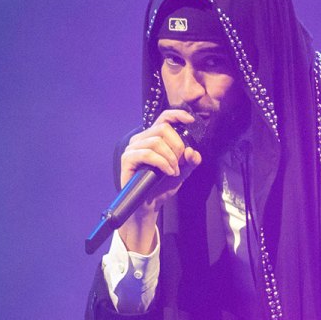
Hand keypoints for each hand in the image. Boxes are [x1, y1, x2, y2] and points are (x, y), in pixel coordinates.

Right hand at [117, 109, 204, 252]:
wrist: (150, 204)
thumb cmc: (162, 185)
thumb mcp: (183, 171)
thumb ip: (191, 160)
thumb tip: (193, 151)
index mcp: (153, 137)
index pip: (164, 118)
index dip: (177, 115)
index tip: (191, 121)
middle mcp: (141, 139)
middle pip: (162, 129)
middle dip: (177, 146)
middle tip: (180, 162)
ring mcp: (132, 148)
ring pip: (156, 141)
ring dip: (170, 157)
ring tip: (174, 171)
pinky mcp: (127, 159)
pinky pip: (147, 154)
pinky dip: (162, 163)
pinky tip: (168, 172)